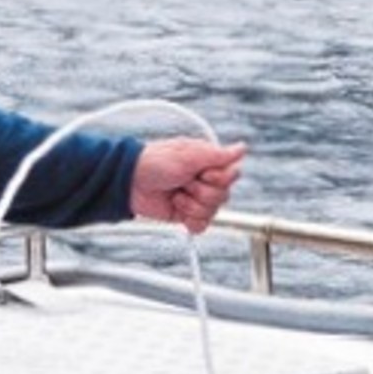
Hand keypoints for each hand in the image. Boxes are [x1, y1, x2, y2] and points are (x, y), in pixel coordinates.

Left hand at [130, 137, 245, 234]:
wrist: (130, 182)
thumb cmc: (156, 161)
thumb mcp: (189, 155)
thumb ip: (218, 155)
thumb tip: (243, 148)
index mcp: (209, 162)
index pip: (232, 176)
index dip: (217, 178)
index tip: (201, 172)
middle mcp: (206, 180)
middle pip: (223, 197)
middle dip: (200, 192)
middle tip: (183, 183)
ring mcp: (197, 198)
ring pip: (213, 212)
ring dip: (191, 206)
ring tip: (176, 194)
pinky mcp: (187, 214)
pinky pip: (202, 225)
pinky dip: (190, 221)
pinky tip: (178, 209)